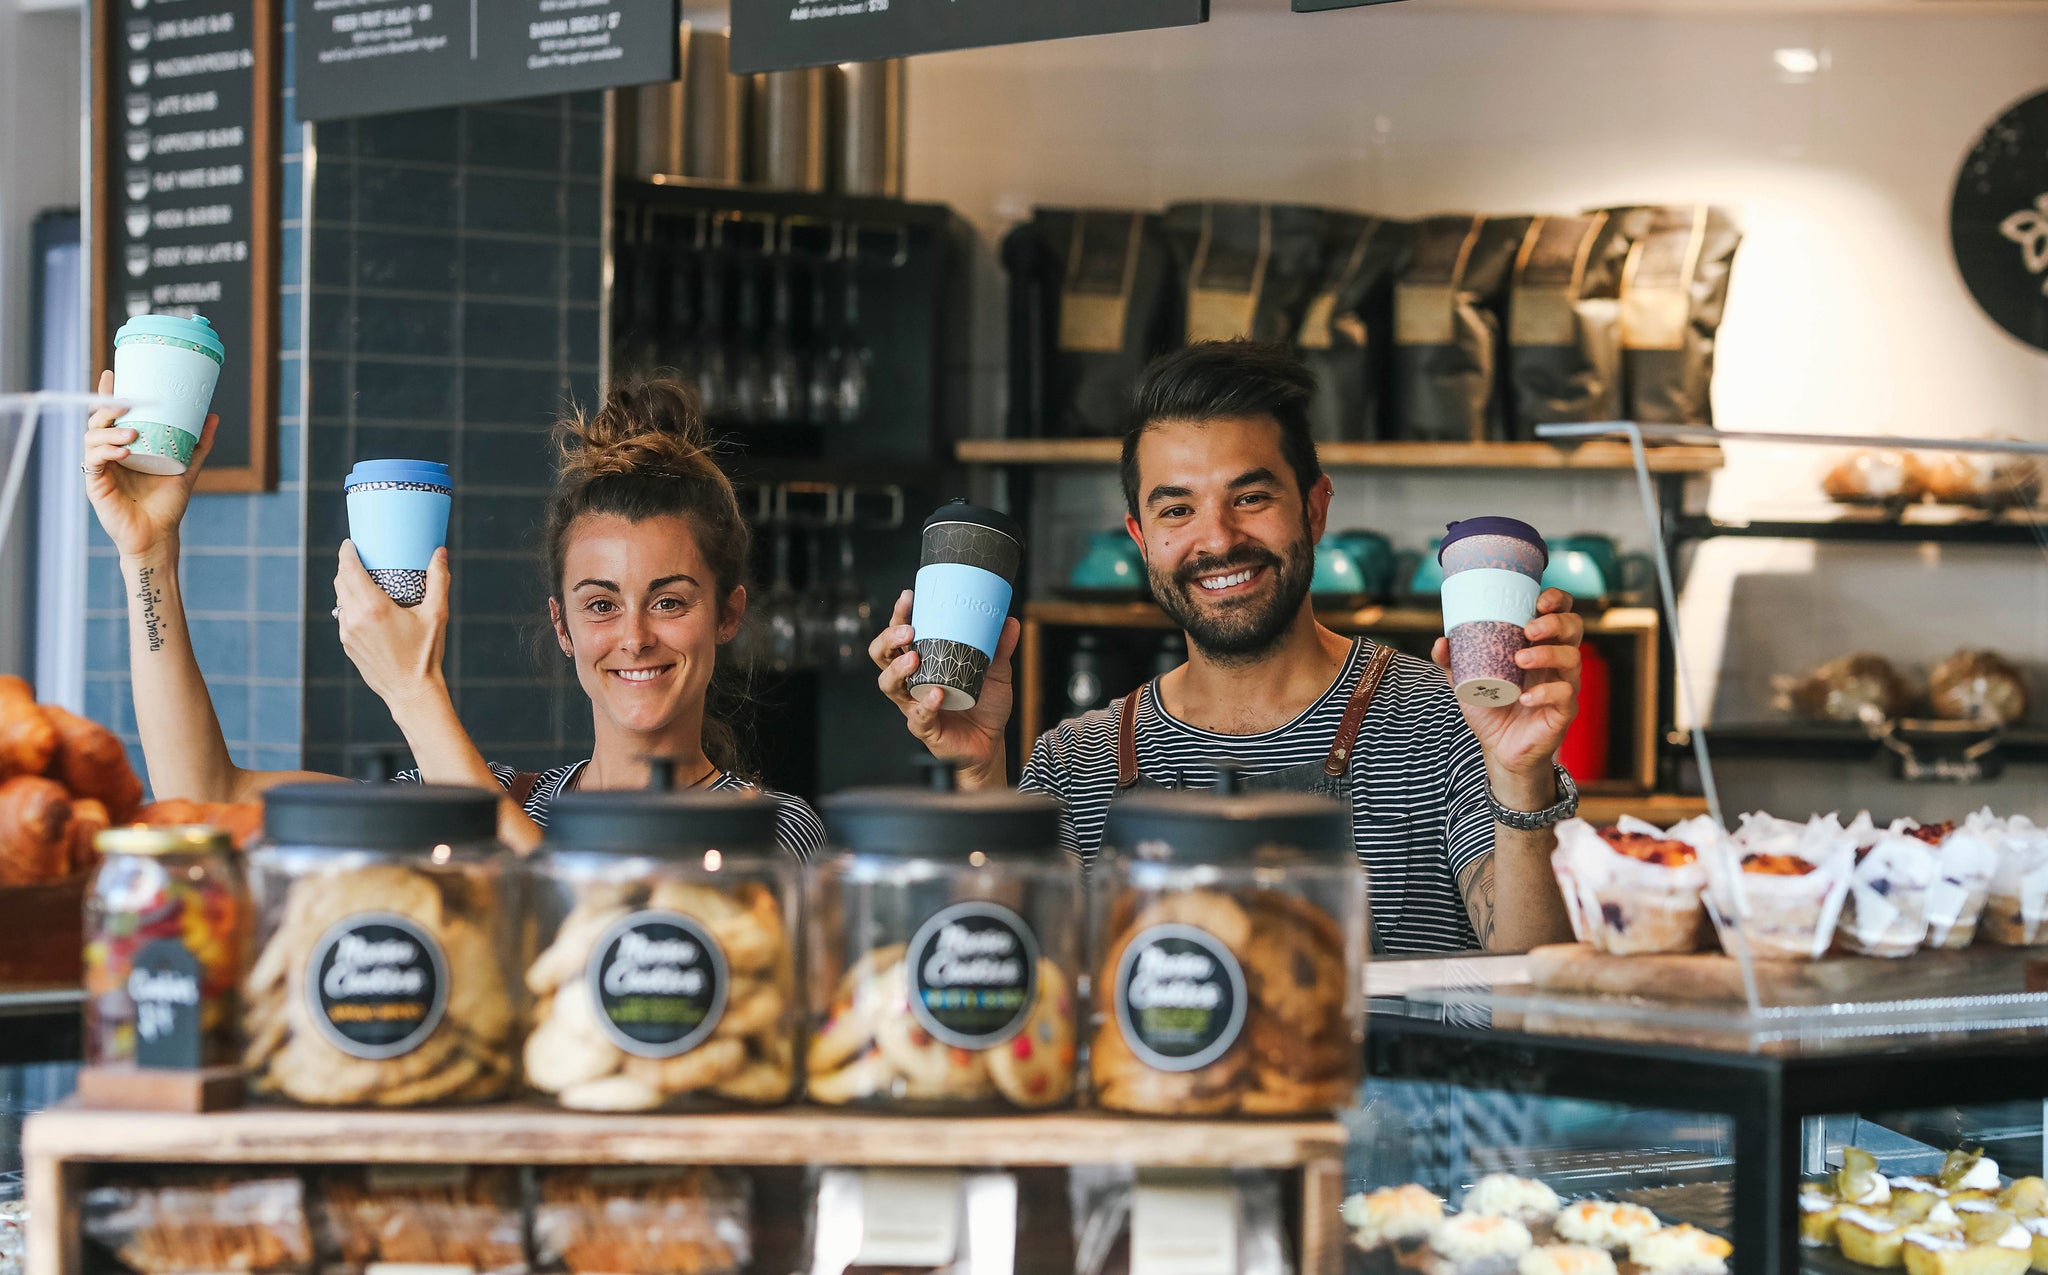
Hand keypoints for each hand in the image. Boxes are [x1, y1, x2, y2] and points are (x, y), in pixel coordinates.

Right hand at [82, 368, 217, 561]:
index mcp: (125, 445)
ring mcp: (100, 467)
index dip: (108, 394)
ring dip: (110, 430)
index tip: (113, 374)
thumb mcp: (186, 467)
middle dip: (108, 407)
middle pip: (97, 421)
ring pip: (92, 437)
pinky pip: (93, 460)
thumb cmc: (167, 503)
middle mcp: (109, 453)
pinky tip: (124, 451)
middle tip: (127, 401)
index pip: (112, 415)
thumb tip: (213, 416)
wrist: (158, 534)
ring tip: (133, 433)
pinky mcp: (95, 484)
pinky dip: (106, 451)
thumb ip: (198, 444)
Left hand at [334, 542, 450, 707]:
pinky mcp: (347, 644)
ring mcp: (347, 633)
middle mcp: (355, 618)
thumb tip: (439, 553)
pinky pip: (343, 616)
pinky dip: (350, 604)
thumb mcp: (436, 614)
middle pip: (340, 581)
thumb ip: (438, 580)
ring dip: (346, 585)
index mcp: (374, 608)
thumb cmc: (425, 654)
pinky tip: (364, 605)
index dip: (346, 552)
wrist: (411, 691)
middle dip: (346, 565)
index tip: (350, 543)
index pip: (349, 569)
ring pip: (340, 599)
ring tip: (362, 579)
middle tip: (359, 557)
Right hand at [869, 589, 1019, 785]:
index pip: (900, 635)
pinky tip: (937, 695)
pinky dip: (926, 705)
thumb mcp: (996, 671)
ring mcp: (913, 705)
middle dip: (889, 639)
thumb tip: (1008, 620)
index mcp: (923, 661)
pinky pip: (918, 717)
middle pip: (882, 656)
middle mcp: (911, 681)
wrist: (991, 742)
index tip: (909, 597)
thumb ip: (999, 647)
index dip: (899, 615)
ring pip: (889, 685)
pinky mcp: (924, 728)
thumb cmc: (984, 704)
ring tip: (913, 658)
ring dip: (898, 669)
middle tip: (908, 630)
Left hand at [1432, 588, 1582, 796]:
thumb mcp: (1466, 682)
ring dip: (1547, 654)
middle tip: (1529, 630)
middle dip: (1555, 622)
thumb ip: (1453, 662)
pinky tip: (1525, 697)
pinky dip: (1545, 693)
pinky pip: (1565, 694)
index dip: (1557, 601)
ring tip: (1520, 660)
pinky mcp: (1564, 710)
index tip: (1539, 600)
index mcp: (1538, 646)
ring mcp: (1563, 684)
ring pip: (1572, 658)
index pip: (1560, 613)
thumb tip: (1441, 641)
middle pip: (1574, 629)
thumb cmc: (1491, 708)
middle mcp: (1556, 662)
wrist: (1499, 749)